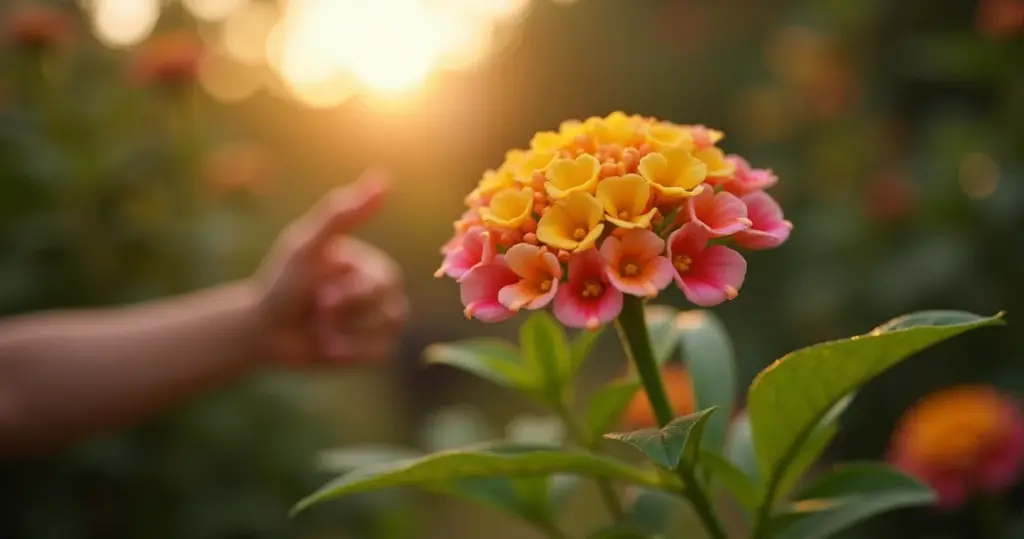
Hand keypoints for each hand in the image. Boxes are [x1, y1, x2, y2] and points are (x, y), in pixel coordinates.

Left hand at [253, 169, 406, 364]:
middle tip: (315, 309)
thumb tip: (384, 177)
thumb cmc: (282, 281)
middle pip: (392, 308)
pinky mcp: (370, 348)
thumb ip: (342, 212)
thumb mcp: (308, 244)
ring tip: (321, 329)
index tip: (317, 289)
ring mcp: (377, 320)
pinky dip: (350, 353)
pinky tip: (326, 346)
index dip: (352, 293)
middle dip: (347, 313)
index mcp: (369, 262)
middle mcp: (379, 289)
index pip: (386, 282)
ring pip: (390, 331)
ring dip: (348, 334)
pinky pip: (381, 353)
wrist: (261, 330)